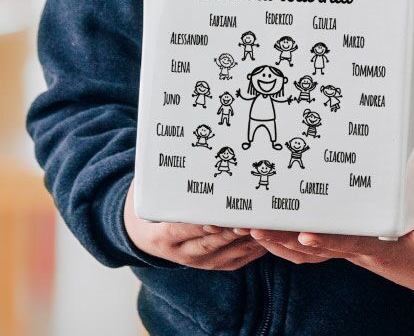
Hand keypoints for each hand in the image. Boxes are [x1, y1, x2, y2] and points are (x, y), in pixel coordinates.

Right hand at [123, 179, 267, 269]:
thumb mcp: (150, 192)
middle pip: (211, 242)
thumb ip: (164, 180)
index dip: (201, 223)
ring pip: (228, 250)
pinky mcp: (217, 264)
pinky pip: (239, 257)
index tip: (216, 215)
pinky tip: (267, 232)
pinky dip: (254, 246)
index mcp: (163, 236)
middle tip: (249, 215)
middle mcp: (183, 253)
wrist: (146, 235)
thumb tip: (175, 150)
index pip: (183, 229)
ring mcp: (201, 262)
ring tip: (263, 221)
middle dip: (231, 229)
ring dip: (247, 237)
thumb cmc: (154, 204)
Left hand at [244, 147, 413, 297]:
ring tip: (249, 226)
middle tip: (253, 225)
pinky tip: (269, 229)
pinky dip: (290, 241)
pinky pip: (316, 246)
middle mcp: (365, 251)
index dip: (328, 239)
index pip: (354, 243)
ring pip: (310, 252)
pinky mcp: (352, 245)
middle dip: (284, 239)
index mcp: (390, 247)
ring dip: (279, 242)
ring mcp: (355, 250)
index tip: (303, 233)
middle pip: (318, 248)